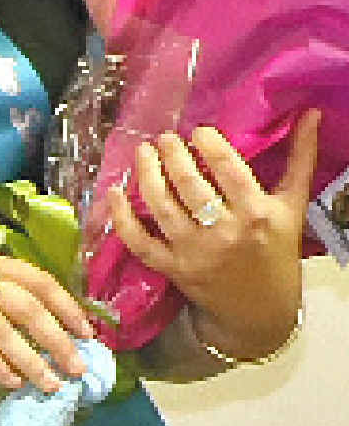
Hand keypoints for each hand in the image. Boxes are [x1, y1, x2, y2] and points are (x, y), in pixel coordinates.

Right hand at [0, 246, 94, 391]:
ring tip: (50, 384)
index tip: (88, 332)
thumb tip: (27, 327)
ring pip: (4, 328)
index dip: (66, 305)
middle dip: (58, 338)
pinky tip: (10, 382)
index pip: (35, 277)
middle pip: (28, 304)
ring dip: (32, 359)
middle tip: (77, 368)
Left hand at [108, 109, 319, 358]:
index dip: (210, 145)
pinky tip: (114, 192)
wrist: (261, 312)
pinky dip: (122, 219)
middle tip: (165, 138)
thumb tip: (311, 114)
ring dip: (147, 177)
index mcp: (256, 214)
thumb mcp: (292, 206)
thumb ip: (301, 159)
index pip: (229, 171)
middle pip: (191, 187)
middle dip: (173, 157)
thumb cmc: (276, 250)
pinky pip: (140, 243)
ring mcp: (195, 253)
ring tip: (143, 152)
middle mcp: (225, 234)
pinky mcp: (173, 269)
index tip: (198, 132)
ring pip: (163, 210)